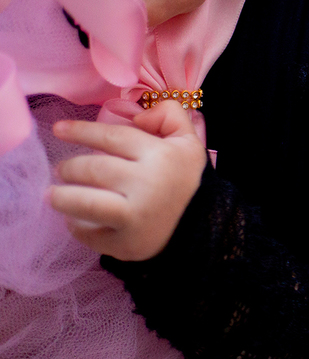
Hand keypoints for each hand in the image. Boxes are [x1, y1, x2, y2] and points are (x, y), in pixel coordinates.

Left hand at [49, 102, 207, 261]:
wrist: (205, 227)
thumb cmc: (187, 181)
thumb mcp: (188, 141)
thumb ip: (169, 115)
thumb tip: (137, 115)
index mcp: (162, 156)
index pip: (112, 136)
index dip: (81, 131)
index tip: (59, 128)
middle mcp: (148, 184)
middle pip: (94, 169)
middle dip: (69, 167)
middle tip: (62, 169)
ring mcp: (136, 216)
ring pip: (85, 203)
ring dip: (62, 197)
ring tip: (53, 195)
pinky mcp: (127, 243)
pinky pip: (90, 234)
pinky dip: (76, 227)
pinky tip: (75, 220)